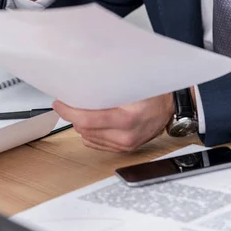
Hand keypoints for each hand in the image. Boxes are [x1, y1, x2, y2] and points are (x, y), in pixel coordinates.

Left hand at [53, 94, 174, 152]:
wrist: (170, 107)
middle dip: (73, 115)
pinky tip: (92, 121)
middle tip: (67, 102)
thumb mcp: (132, 84)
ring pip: (88, 137)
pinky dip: (89, 132)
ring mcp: (124, 145)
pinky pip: (97, 143)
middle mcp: (125, 135)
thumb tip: (85, 81)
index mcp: (126, 118)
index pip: (88, 120)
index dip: (69, 111)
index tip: (60, 103)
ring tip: (81, 109)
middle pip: (85, 129)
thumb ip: (109, 86)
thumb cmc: (154, 93)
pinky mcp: (124, 149)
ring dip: (81, 124)